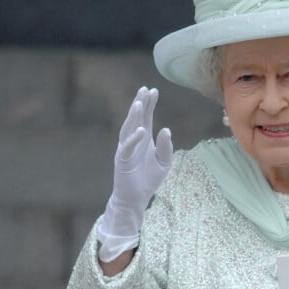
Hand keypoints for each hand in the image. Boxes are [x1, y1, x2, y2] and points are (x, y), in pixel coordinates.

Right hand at [97, 87, 173, 261]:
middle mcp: (133, 141)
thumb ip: (166, 147)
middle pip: (136, 119)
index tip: (153, 90)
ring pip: (128, 129)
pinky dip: (134, 139)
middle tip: (145, 90)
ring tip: (139, 103)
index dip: (149, 104)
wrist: (136, 198)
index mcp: (144, 139)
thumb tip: (166, 129)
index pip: (146, 118)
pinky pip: (127, 147)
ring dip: (134, 116)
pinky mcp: (122, 160)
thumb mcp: (164, 163)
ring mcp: (126, 149)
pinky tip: (141, 130)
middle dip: (140, 104)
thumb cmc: (148, 180)